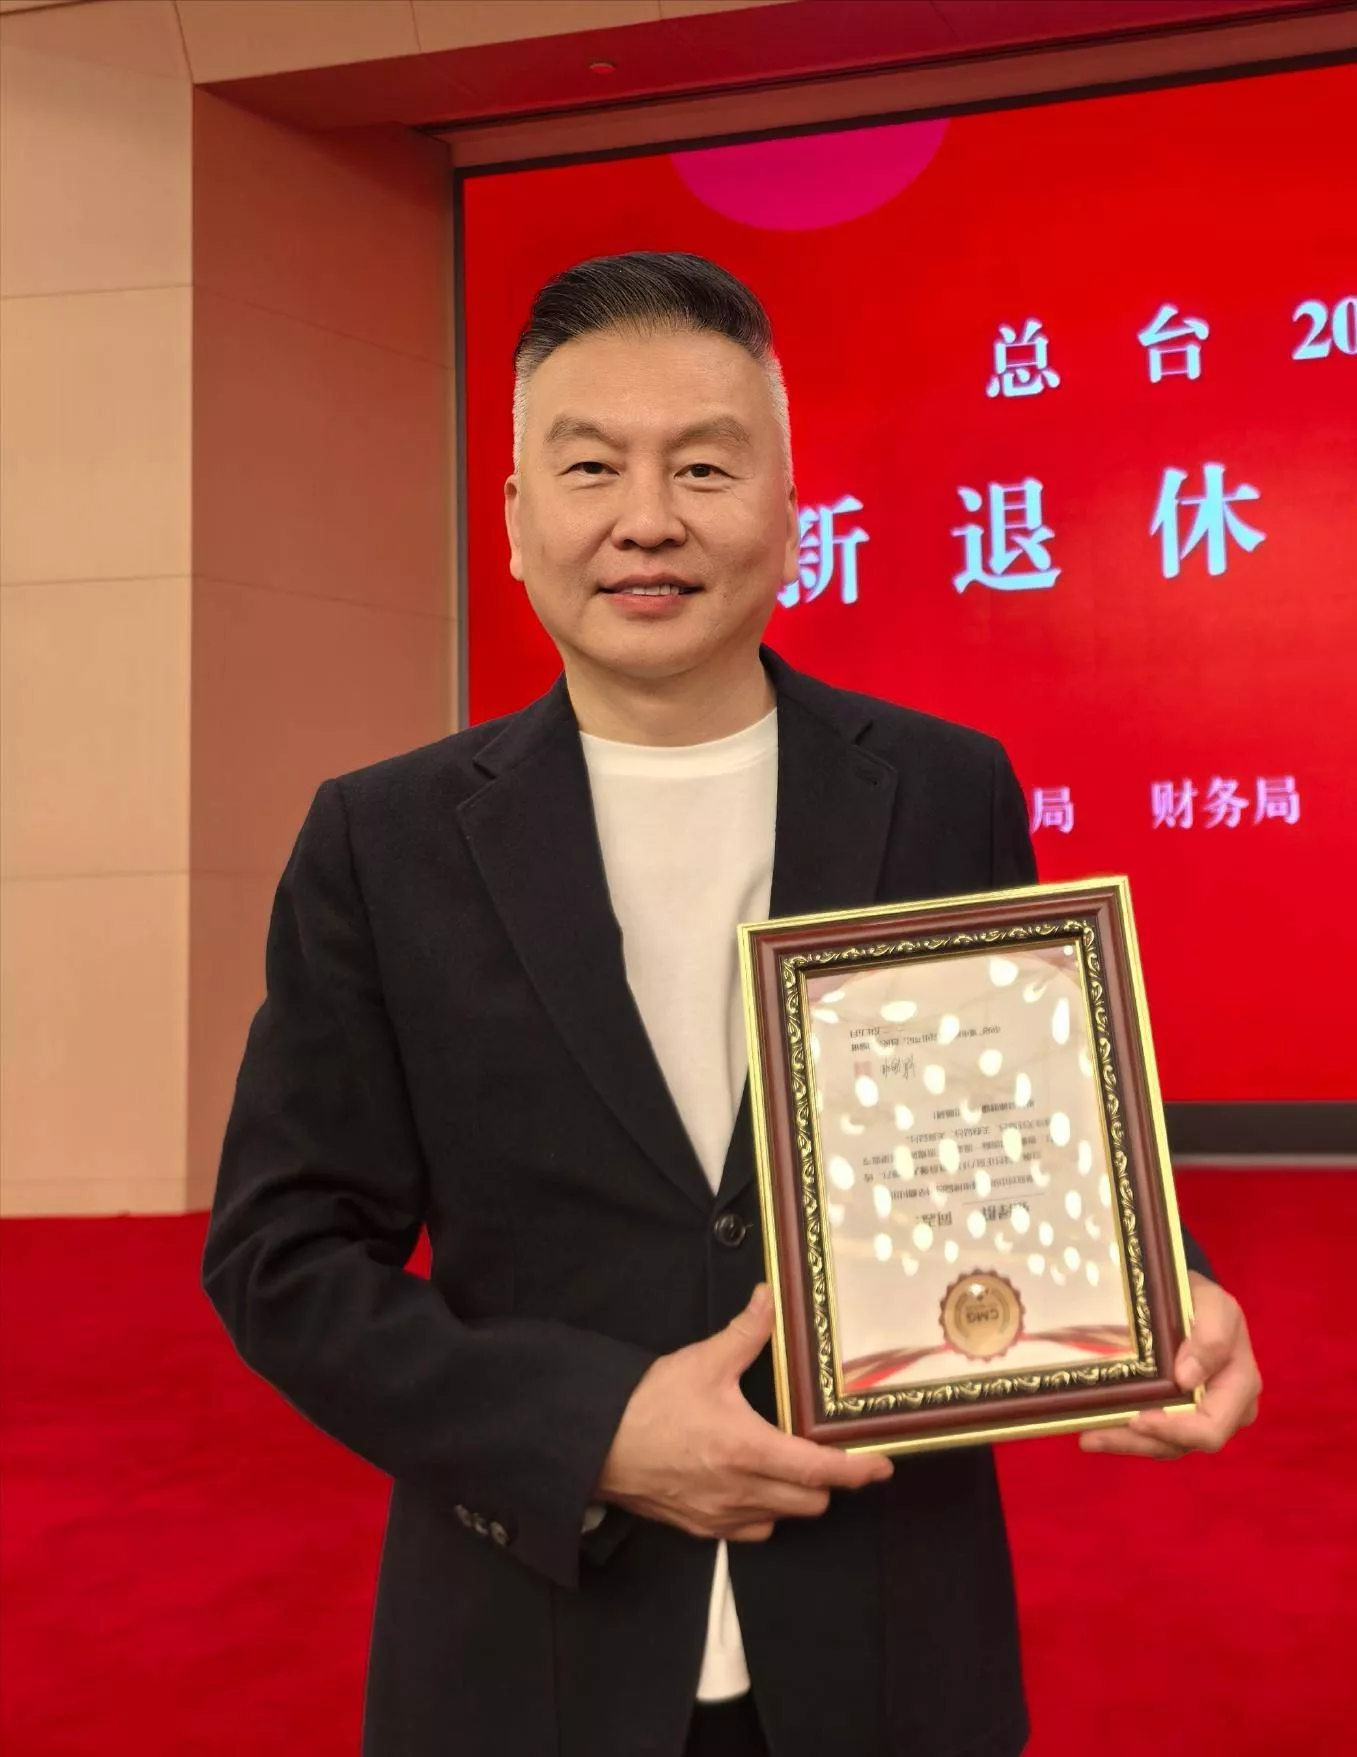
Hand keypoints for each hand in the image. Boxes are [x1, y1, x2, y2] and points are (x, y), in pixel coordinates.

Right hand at [596, 1284, 892, 1540]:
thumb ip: (746, 1332)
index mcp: (750, 1451)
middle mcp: (743, 1492)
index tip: (882, 1466)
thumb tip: (771, 1299)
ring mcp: (722, 1517)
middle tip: (825, 1453)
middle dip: (827, 1483)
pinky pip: (750, 1531)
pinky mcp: (700, 1528)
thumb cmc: (649, 1404)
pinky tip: (751, 1485)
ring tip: (787, 1465)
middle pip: (812, 1504)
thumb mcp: (703, 1361)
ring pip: (782, 1519)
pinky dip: (762, 1512)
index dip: (859, 1472)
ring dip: (794, 1498)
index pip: (822, 1472)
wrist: (596, 1445)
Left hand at [1080, 1271, 1260, 1459]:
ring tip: (1086, 1436)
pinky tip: (1090, 1430)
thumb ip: (1212, 1336)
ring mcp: (1196, 1417)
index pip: (1211, 1428)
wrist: (1187, 1298)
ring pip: (1160, 1444)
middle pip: (1180, 1443)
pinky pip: (1149, 1435)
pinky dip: (1120, 1434)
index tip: (1137, 1420)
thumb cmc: (1203, 1301)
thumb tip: (1187, 1378)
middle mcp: (1222, 1412)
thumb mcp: (1215, 1305)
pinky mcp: (1173, 1415)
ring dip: (1122, 1442)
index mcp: (1238, 1388)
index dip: (1175, 1430)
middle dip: (1138, 1442)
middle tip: (1094, 1435)